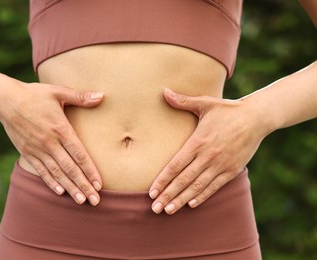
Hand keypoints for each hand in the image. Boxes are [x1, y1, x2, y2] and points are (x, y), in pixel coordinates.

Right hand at [0, 81, 103, 205]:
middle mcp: (50, 142)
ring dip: (70, 188)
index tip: (100, 184)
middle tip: (95, 200)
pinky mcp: (27, 152)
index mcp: (60, 128)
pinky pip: (41, 170)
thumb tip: (102, 96)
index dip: (90, 170)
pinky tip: (60, 192)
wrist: (4, 100)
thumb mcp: (58, 91)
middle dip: (84, 185)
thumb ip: (80, 97)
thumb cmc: (34, 94)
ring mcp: (37, 149)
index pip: (79, 154)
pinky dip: (51, 182)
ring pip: (57, 173)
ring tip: (81, 201)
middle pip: (70, 168)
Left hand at [149, 88, 267, 213]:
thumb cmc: (227, 110)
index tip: (152, 191)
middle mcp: (208, 156)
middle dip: (168, 195)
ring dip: (182, 199)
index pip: (176, 165)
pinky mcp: (232, 170)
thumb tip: (164, 91)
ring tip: (169, 210)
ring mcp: (221, 165)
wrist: (257, 118)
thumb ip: (183, 101)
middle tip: (155, 208)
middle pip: (184, 180)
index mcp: (198, 141)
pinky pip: (215, 186)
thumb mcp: (205, 103)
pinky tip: (191, 204)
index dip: (163, 180)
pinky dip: (203, 196)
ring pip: (198, 186)